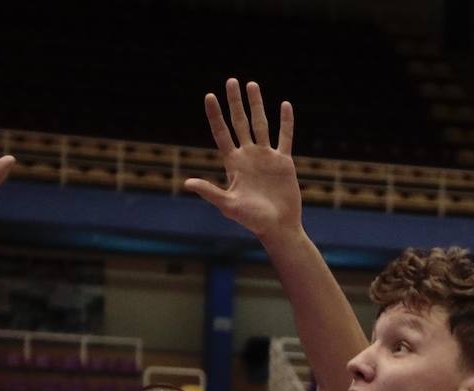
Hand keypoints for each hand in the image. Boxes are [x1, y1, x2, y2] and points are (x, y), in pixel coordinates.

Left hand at [184, 78, 299, 239]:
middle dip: (235, 102)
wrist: (278, 227)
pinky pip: (285, 137)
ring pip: (261, 124)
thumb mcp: (228, 205)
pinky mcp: (284, 162)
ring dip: (256, 105)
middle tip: (231, 81)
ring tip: (252, 84)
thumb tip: (187, 183)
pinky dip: (286, 122)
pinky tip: (284, 105)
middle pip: (240, 122)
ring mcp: (266, 157)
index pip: (222, 133)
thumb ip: (210, 192)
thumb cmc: (252, 220)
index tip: (209, 96)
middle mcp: (248, 156)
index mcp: (234, 164)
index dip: (215, 115)